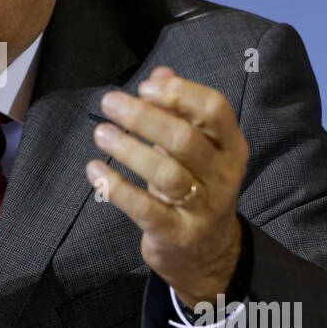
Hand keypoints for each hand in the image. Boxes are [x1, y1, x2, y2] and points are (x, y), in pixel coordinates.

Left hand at [86, 66, 248, 305]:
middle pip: (184, 138)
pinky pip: (146, 209)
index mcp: (231, 146)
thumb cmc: (196, 189)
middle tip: (110, 103)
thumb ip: (180, 110)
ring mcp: (204, 207)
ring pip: (166, 173)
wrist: (209, 255)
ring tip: (101, 133)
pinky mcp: (179, 234)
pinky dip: (117, 187)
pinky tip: (95, 170)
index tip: (145, 87)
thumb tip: (159, 72)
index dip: (179, 92)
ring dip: (128, 149)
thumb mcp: (197, 149)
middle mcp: (223, 175)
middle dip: (143, 116)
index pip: (215, 108)